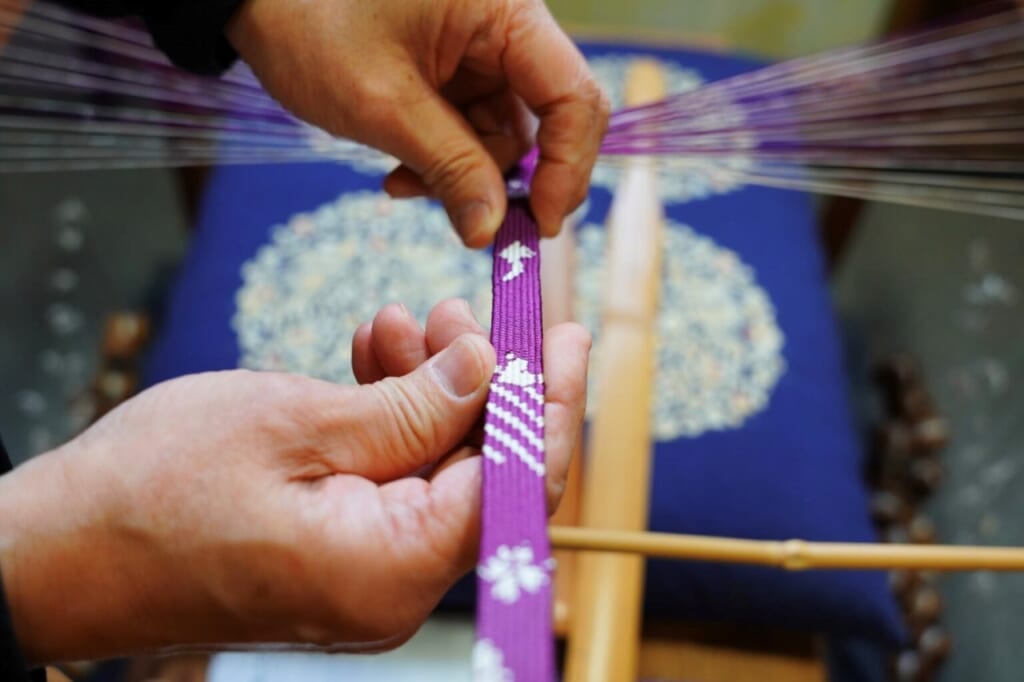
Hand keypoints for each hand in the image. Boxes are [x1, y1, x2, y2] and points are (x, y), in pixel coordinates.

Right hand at [0, 299, 589, 663]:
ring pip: (435, 467)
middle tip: (461, 313)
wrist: (61, 550)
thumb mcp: (298, 425)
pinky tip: (371, 358)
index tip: (565, 338)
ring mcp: (366, 570)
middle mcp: (395, 584)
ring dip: (429, 391)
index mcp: (395, 566)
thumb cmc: (155, 492)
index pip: (515, 485)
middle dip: (480, 386)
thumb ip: (412, 406)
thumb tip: (491, 374)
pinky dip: (391, 416)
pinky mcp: (339, 549)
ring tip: (402, 323)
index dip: (547, 405)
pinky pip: (391, 478)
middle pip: (481, 474)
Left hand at [226, 0, 608, 245]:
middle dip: (510, 178)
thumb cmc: (312, 27)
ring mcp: (485, 52)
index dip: (566, 166)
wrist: (260, 4)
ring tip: (405, 184)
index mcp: (504, 11)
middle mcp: (507, 28)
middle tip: (482, 228)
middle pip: (552, 118)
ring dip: (467, 176)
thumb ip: (450, 167)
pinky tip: (402, 172)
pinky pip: (477, 133)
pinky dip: (447, 164)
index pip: (573, 95)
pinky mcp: (462, 74)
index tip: (538, 224)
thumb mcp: (383, 105)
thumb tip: (490, 232)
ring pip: (510, 135)